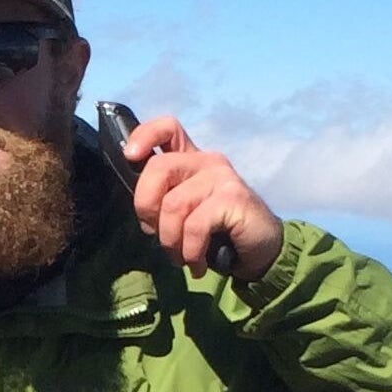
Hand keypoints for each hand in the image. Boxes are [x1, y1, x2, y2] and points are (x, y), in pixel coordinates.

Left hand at [120, 115, 281, 281]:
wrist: (261, 251)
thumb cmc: (217, 233)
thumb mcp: (185, 214)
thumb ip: (164, 200)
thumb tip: (141, 209)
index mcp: (191, 160)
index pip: (168, 129)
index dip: (144, 135)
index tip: (130, 155)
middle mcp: (207, 161)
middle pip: (158, 168)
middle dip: (147, 208)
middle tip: (158, 235)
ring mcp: (222, 177)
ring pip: (173, 204)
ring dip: (170, 240)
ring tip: (180, 257)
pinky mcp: (233, 198)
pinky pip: (194, 225)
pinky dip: (190, 250)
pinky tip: (197, 262)